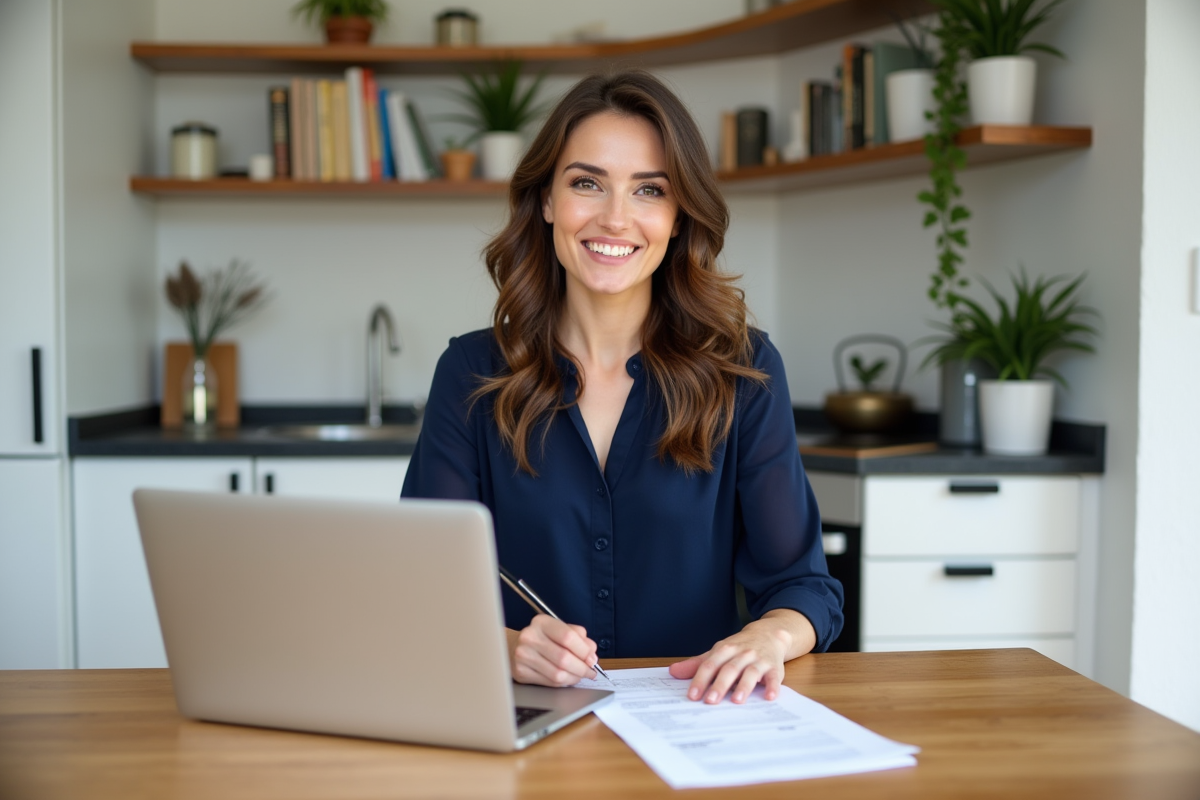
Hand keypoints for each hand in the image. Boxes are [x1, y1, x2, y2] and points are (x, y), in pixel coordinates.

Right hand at [506, 615, 599, 686]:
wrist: (513, 645)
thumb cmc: (542, 637)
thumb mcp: (560, 629)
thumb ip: (579, 637)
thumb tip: (592, 655)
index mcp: (542, 623)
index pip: (568, 637)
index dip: (584, 651)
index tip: (592, 659)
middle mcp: (530, 637)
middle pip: (564, 658)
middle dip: (582, 668)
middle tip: (590, 672)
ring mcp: (523, 656)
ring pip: (557, 674)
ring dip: (574, 678)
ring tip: (580, 676)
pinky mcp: (521, 672)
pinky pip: (550, 682)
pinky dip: (563, 683)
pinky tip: (567, 678)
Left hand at [668, 609, 815, 703]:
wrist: (769, 634)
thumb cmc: (739, 647)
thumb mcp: (718, 652)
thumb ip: (697, 664)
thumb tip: (673, 672)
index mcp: (725, 650)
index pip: (710, 664)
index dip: (700, 680)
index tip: (692, 695)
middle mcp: (741, 654)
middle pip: (729, 669)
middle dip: (719, 685)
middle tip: (710, 701)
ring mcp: (759, 660)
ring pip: (751, 672)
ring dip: (744, 686)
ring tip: (737, 700)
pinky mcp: (774, 667)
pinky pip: (774, 677)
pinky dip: (773, 686)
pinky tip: (770, 696)